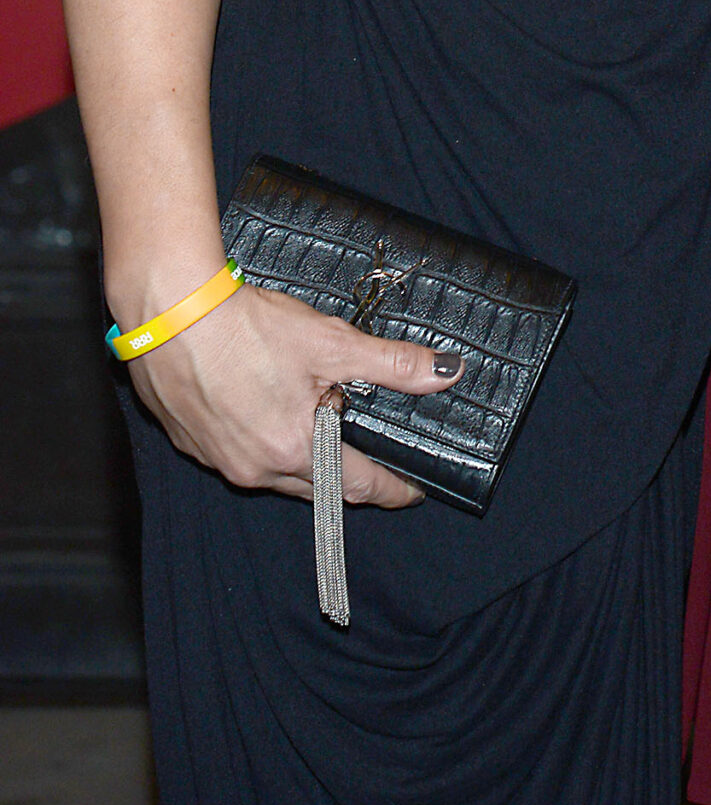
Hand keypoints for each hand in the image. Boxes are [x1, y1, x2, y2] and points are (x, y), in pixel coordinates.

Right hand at [126, 282, 460, 507]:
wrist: (170, 313)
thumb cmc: (248, 328)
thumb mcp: (331, 341)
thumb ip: (392, 364)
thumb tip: (445, 373)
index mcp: (294, 450)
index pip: (356, 486)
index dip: (390, 489)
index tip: (412, 492)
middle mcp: (254, 468)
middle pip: (315, 487)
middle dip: (347, 477)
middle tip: (373, 462)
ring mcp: (218, 460)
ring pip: (275, 474)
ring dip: (302, 460)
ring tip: (321, 428)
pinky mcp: (191, 442)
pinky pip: (236, 456)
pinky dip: (260, 441)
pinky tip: (266, 410)